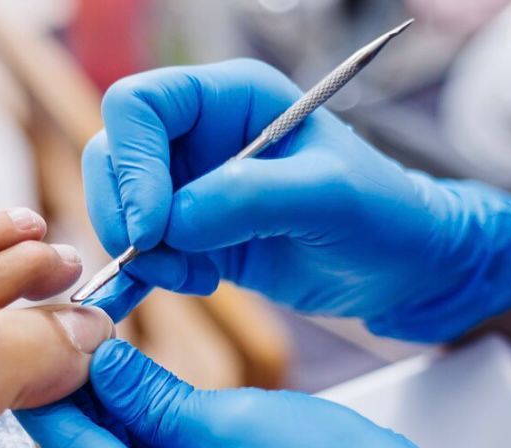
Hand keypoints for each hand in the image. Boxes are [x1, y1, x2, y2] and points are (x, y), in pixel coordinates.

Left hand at [17, 340, 510, 447]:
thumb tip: (102, 362)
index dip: (48, 386)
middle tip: (68, 325)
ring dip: (113, 399)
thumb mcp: (233, 423)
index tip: (31, 336)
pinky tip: (138, 375)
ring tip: (98, 337)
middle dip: (79, 387)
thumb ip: (154, 396)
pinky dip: (148, 418)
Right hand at [83, 59, 510, 341]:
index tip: (152, 225)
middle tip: (165, 259)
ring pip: (118, 207)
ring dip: (140, 252)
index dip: (132, 162)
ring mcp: (189, 187)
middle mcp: (198, 135)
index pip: (139, 106)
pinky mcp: (189, 235)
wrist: (398, 268)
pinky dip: (137, 277)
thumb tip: (171, 224)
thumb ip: (250, 198)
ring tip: (196, 278)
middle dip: (125, 213)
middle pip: (112, 155)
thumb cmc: (381, 215)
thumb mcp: (330, 197)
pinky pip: (137, 250)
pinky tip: (177, 288)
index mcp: (229, 97)